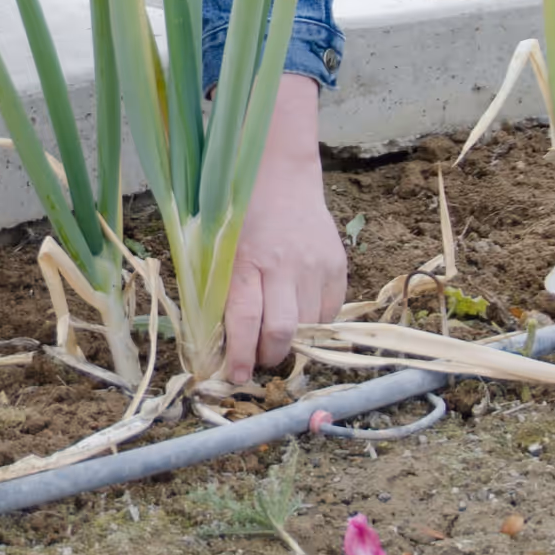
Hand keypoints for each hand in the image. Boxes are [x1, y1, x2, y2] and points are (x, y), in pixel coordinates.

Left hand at [222, 75, 347, 384]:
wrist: (281, 177)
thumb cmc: (238, 216)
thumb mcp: (218, 250)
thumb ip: (220, 293)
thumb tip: (217, 344)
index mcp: (247, 261)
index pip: (245, 321)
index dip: (240, 356)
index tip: (236, 377)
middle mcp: (284, 266)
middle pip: (282, 331)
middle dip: (268, 356)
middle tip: (258, 359)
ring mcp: (315, 267)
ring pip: (309, 327)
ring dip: (292, 342)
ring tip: (276, 337)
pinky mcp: (337, 267)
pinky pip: (329, 313)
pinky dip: (313, 324)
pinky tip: (299, 315)